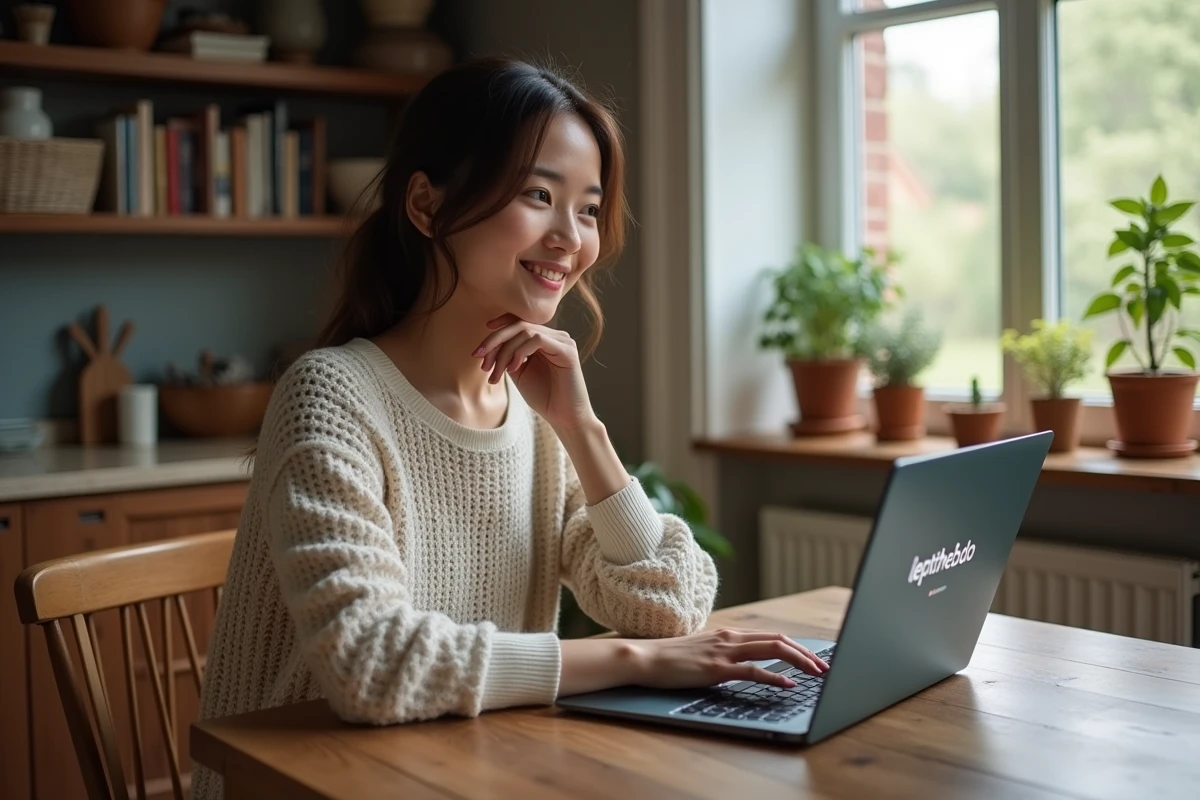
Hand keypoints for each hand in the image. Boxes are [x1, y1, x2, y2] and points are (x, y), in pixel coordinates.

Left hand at [473, 314, 593, 430]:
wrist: (564, 418)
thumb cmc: (543, 397)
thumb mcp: (519, 372)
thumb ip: (508, 355)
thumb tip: (489, 344)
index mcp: (545, 339)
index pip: (519, 322)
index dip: (499, 325)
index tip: (480, 343)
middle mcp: (555, 336)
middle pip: (519, 325)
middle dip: (494, 340)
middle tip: (478, 357)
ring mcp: (563, 341)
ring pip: (525, 332)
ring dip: (504, 351)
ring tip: (496, 372)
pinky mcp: (567, 350)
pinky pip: (538, 339)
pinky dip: (520, 351)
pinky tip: (513, 368)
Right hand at [630, 628, 829, 689]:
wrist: (645, 657)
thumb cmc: (671, 657)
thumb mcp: (703, 650)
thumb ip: (723, 652)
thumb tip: (741, 661)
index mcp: (729, 634)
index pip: (771, 636)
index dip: (796, 647)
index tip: (813, 659)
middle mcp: (730, 638)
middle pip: (779, 640)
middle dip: (806, 653)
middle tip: (824, 667)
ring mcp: (724, 652)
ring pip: (772, 650)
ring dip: (799, 661)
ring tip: (816, 673)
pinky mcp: (716, 669)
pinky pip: (753, 671)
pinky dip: (775, 677)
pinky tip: (788, 684)